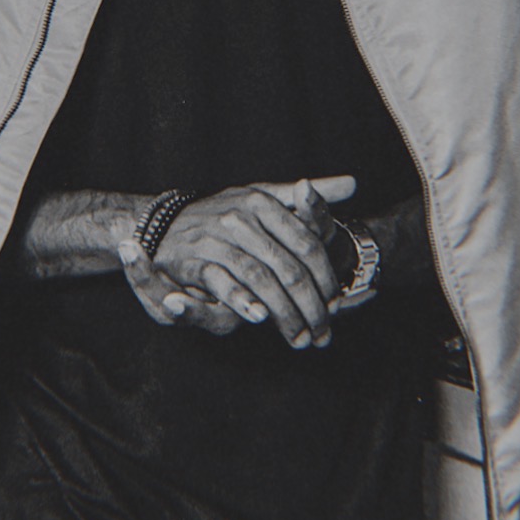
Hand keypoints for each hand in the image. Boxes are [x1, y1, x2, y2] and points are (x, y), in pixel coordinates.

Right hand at [129, 175, 357, 349]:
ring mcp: (217, 237)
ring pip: (261, 278)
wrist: (166, 222)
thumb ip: (309, 198)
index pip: (306, 242)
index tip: (335, 302)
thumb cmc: (227, 213)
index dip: (324, 275)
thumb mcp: (267, 197)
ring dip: (283, 312)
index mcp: (262, 201)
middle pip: (288, 266)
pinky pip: (223, 282)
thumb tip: (353, 184)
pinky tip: (259, 317)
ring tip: (299, 335)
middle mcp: (241, 217)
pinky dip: (242, 299)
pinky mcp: (195, 259)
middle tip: (323, 330)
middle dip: (308, 304)